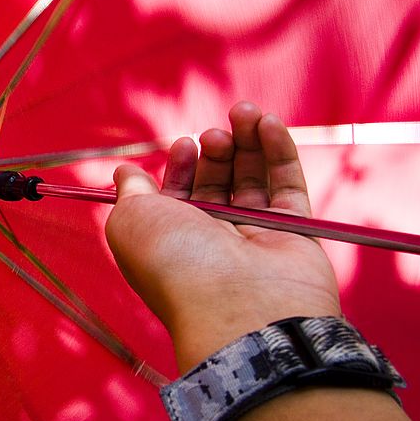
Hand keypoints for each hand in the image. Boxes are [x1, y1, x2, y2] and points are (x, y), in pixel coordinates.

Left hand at [106, 102, 340, 371]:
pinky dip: (279, 151)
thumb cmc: (176, 265)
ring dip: (248, 140)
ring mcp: (255, 237)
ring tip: (244, 111)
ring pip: (254, 178)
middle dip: (215, 150)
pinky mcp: (294, 233)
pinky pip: (288, 186)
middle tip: (212, 135)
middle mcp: (212, 240)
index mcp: (172, 241)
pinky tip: (269, 123)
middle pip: (217, 182)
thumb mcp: (131, 221)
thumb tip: (125, 172)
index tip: (183, 145)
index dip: (180, 166)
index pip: (178, 194)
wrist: (238, 309)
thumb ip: (130, 192)